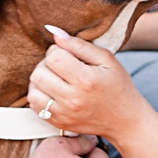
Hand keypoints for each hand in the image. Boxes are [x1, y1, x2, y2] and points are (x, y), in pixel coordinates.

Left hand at [28, 26, 147, 144]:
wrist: (124, 120)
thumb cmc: (118, 86)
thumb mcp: (106, 59)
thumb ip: (80, 45)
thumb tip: (55, 34)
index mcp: (85, 80)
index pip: (53, 57)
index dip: (57, 50)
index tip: (67, 54)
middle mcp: (72, 99)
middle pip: (39, 73)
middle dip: (46, 64)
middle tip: (61, 65)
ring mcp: (64, 114)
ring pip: (33, 91)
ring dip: (41, 80)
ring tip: (55, 78)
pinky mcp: (59, 123)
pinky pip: (35, 106)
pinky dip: (40, 95)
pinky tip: (52, 91)